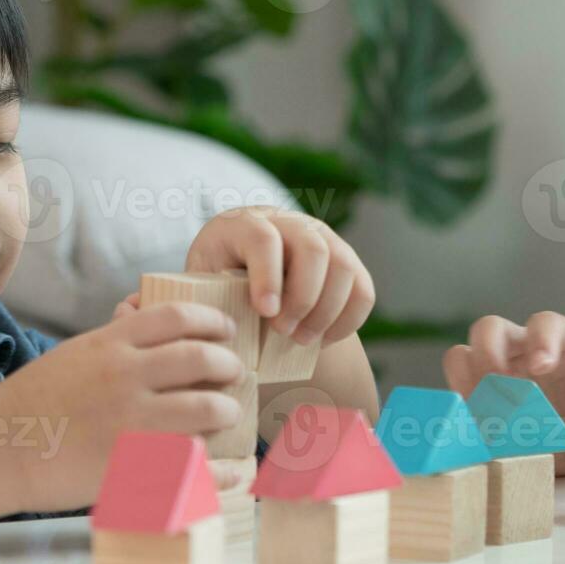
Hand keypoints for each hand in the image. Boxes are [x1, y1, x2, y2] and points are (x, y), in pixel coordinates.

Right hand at [0, 300, 244, 511]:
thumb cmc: (33, 401)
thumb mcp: (76, 353)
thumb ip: (117, 340)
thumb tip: (149, 316)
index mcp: (110, 344)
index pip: (179, 317)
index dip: (213, 321)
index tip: (226, 332)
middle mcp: (125, 376)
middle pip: (202, 358)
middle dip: (229, 367)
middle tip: (234, 375)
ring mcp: (129, 420)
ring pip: (206, 408)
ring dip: (226, 411)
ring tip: (226, 415)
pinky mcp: (131, 463)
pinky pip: (195, 464)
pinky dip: (222, 469)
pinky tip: (233, 470)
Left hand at [186, 207, 375, 345]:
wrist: (242, 274)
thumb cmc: (214, 286)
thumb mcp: (201, 287)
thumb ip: (208, 300)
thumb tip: (217, 335)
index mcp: (243, 223)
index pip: (263, 238)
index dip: (267, 276)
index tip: (265, 312)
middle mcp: (288, 222)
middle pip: (313, 249)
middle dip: (303, 297)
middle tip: (284, 332)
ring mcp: (322, 238)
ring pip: (343, 266)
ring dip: (327, 311)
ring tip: (302, 341)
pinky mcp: (345, 261)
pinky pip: (363, 289)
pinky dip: (349, 320)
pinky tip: (324, 340)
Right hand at [443, 312, 564, 473]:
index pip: (546, 324)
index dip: (541, 340)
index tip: (542, 366)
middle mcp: (524, 351)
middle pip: (490, 328)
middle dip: (488, 352)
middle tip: (500, 384)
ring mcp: (498, 375)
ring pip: (461, 356)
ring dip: (467, 382)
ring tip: (485, 412)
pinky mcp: (482, 403)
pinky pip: (456, 395)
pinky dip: (461, 411)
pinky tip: (479, 431)